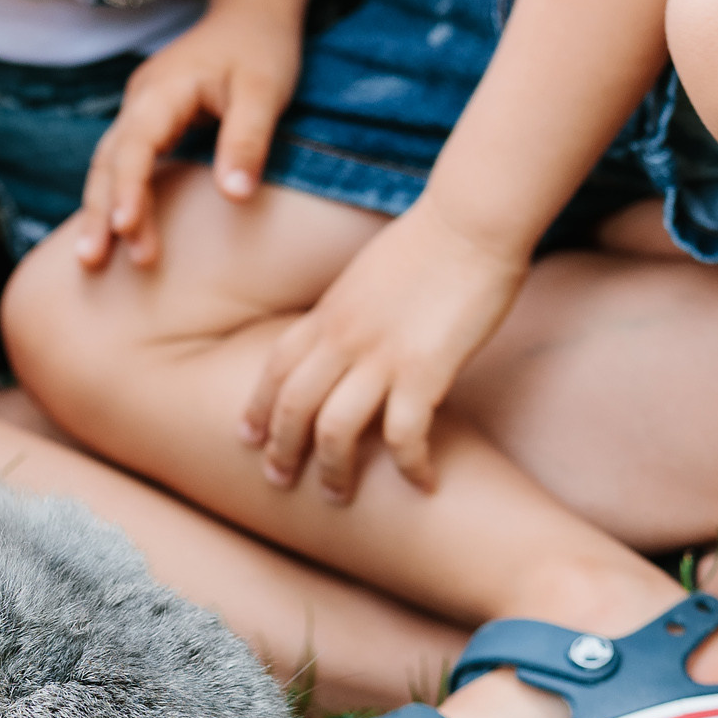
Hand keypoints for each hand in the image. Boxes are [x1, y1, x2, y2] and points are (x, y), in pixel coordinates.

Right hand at [77, 12, 299, 267]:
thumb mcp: (266, 91)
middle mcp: (140, 100)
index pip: (136, 144)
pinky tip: (113, 231)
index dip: (127, 188)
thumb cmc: (261, 50)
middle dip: (99, 211)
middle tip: (92, 260)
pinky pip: (121, 163)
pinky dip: (114, 196)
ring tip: (92, 259)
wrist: (251, 14)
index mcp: (164, 89)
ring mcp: (140, 110)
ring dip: (99, 210)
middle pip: (107, 159)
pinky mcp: (149, 122)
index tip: (125, 229)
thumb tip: (235, 197)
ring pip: (107, 163)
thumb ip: (248, 140)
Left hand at [244, 200, 531, 501]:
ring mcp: (381, 356)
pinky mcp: (424, 371)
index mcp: (328, 313)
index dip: (257, 407)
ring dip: (334, 471)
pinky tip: (423, 484)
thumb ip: (349, 311)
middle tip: (279, 481)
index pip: (275, 367)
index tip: (247, 437)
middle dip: (281, 450)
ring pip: (336, 431)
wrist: (471, 219)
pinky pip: (405, 436)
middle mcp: (343, 338)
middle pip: (293, 406)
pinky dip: (410, 467)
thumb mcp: (367, 275)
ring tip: (338, 497)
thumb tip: (345, 338)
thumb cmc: (431, 240)